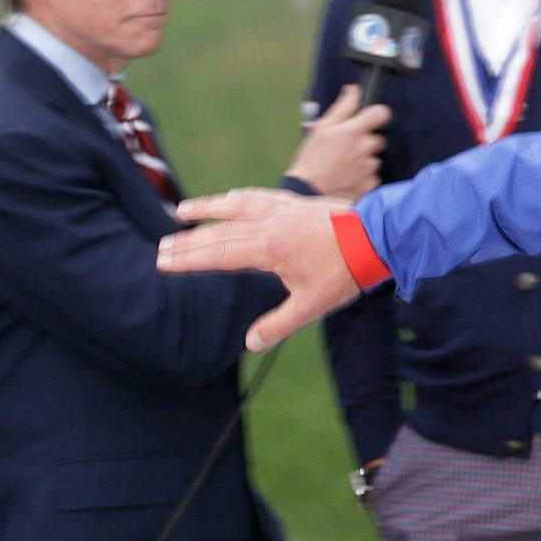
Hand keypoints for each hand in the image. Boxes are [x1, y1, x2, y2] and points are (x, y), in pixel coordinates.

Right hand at [158, 188, 362, 350]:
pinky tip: (231, 197)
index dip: (189, 260)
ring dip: (207, 210)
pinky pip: (260, 196)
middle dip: (189, 241)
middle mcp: (268, 225)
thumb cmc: (346, 271)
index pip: (218, 254)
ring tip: (182, 212)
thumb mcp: (313, 304)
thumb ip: (279, 324)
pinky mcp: (297, 203)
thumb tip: (250, 343)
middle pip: (220, 232)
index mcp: (268, 249)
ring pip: (235, 207)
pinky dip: (240, 197)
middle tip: (162, 248)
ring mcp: (282, 210)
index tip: (164, 262)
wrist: (378, 237)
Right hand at [287, 84, 389, 199]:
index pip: (382, 113)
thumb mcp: (322, 128)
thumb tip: (353, 90)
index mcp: (354, 131)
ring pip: (374, 158)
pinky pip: (373, 176)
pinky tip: (348, 177)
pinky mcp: (371, 184)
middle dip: (365, 141)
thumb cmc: (312, 159)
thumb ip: (343, 107)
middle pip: (378, 138)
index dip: (377, 114)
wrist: (308, 192)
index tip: (371, 118)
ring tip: (343, 164)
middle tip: (346, 147)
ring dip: (364, 159)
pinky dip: (364, 176)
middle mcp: (366, 148)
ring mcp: (370, 167)